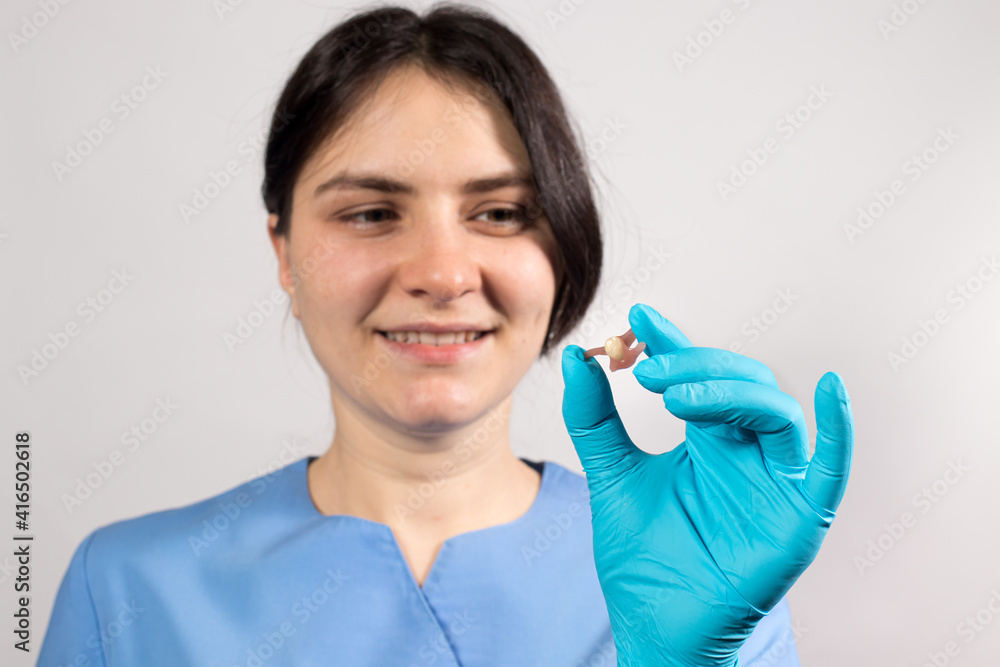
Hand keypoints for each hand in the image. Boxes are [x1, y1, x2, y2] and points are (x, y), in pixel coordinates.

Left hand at [561, 303, 853, 665]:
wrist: (655, 626)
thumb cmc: (644, 559)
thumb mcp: (612, 476)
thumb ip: (595, 420)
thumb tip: (577, 359)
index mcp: (708, 440)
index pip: (699, 377)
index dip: (674, 345)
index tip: (639, 321)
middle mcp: (747, 453)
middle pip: (740, 385)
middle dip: (695, 369)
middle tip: (647, 369)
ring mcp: (775, 481)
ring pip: (774, 412)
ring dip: (730, 392)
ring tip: (674, 396)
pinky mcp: (800, 516)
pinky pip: (830, 467)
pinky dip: (839, 429)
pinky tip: (831, 390)